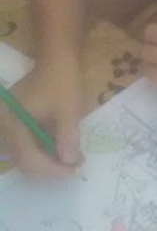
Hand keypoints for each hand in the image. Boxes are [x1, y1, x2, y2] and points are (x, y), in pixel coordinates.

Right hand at [0, 61, 83, 177]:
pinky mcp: (18, 122)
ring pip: (27, 154)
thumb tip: (69, 162)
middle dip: (50, 167)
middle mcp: (6, 126)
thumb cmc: (62, 81)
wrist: (57, 58)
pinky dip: (46, 149)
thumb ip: (67, 137)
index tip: (73, 172)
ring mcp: (11, 124)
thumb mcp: (69, 110)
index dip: (50, 169)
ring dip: (49, 160)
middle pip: (24, 159)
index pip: (27, 158)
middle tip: (75, 167)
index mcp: (13, 122)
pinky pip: (29, 143)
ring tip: (73, 158)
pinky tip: (64, 148)